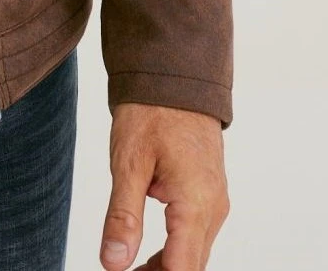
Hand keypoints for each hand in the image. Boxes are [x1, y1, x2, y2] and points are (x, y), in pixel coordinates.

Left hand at [99, 102, 228, 269]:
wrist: (175, 77)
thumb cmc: (152, 111)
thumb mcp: (128, 162)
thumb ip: (123, 216)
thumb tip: (113, 264)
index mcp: (196, 202)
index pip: (183, 270)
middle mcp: (213, 209)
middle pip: (189, 268)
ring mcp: (214, 203)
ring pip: (192, 257)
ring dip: (163, 270)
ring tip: (126, 269)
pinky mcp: (208, 197)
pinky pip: (193, 238)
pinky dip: (171, 254)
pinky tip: (142, 258)